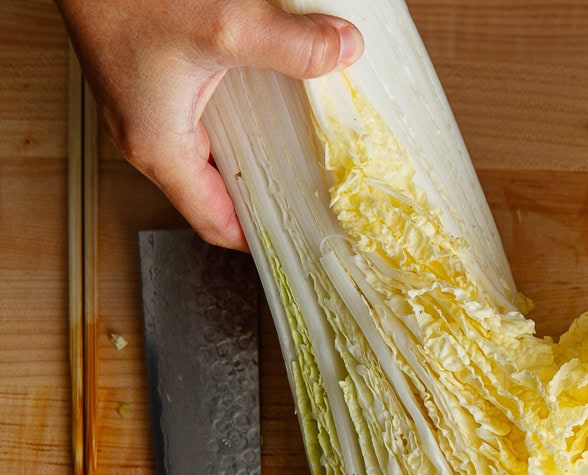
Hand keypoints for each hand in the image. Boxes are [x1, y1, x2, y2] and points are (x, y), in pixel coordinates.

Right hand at [54, 0, 363, 250]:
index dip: (261, 239)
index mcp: (158, 148)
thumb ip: (292, 46)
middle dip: (269, 198)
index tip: (304, 241)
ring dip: (256, 159)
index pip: (215, 224)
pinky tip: (274, 106)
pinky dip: (240, 124)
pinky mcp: (153, 78)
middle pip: (218, 194)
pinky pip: (205, 120)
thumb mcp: (226, 24)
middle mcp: (148, 135)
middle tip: (318, 202)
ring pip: (213, 156)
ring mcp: (148, 107)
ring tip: (306, 162)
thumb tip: (344, 53)